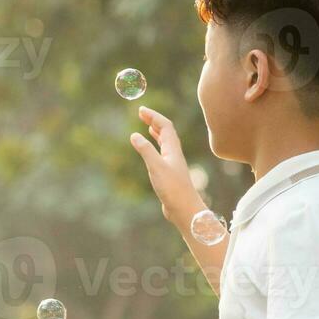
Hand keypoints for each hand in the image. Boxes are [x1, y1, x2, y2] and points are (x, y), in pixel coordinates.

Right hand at [129, 106, 206, 228]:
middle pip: (166, 131)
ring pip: (165, 142)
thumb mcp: (155, 167)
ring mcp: (172, 163)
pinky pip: (162, 153)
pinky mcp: (169, 173)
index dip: (153, 116)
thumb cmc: (172, 188)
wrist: (184, 208)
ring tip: (148, 126)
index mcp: (172, 149)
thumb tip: (134, 135)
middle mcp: (174, 153)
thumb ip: (145, 150)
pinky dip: (156, 146)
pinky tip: (151, 150)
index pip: (165, 125)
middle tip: (141, 114)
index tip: (141, 110)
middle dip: (154, 120)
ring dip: (157, 132)